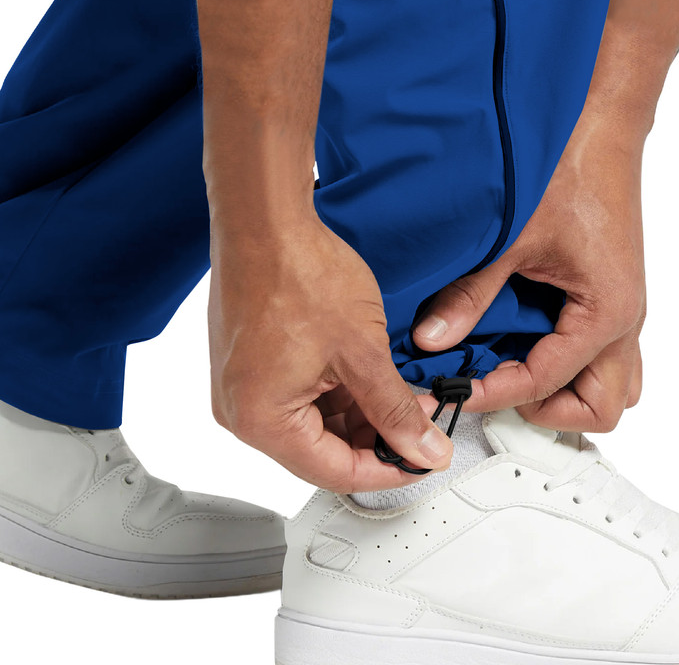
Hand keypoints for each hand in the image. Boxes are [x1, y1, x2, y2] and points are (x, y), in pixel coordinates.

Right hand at [208, 217, 452, 491]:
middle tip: (417, 422)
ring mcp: (242, 385)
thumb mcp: (363, 352)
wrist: (264, 219)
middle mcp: (241, 410)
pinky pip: (297, 395)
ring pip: (312, 423)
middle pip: (320, 450)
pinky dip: (335, 391)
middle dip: (375, 439)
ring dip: (358, 414)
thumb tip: (423, 449)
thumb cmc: (298, 272)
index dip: (388, 471)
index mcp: (260, 420)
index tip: (422, 460)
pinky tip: (367, 375)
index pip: (335, 472)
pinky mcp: (249, 363)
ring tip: (399, 393)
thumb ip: (396, 409)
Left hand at [413, 109, 646, 432]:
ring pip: (614, 384)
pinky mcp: (613, 292)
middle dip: (547, 411)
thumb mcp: (509, 241)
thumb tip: (432, 339)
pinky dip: (573, 362)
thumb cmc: (568, 171)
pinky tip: (530, 338)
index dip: (495, 393)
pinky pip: (606, 352)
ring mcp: (623, 308)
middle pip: (600, 407)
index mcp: (604, 312)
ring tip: (516, 372)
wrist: (599, 126)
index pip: (545, 382)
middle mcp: (624, 319)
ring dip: (568, 391)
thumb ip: (469, 295)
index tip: (456, 390)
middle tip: (497, 389)